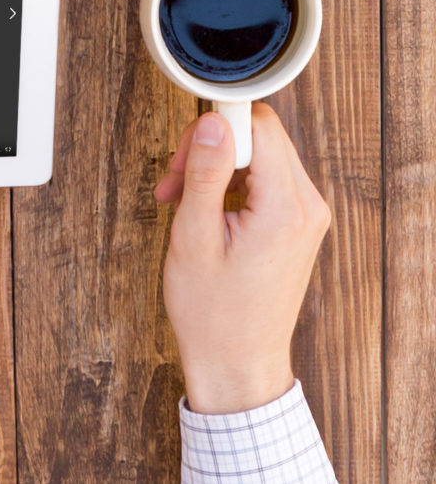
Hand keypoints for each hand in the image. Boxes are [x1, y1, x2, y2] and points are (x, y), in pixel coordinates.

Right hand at [154, 104, 330, 413]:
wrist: (237, 362)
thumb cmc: (212, 311)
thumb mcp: (194, 236)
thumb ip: (205, 173)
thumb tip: (212, 121)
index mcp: (285, 208)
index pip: (258, 126)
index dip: (214, 128)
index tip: (184, 154)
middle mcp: (308, 207)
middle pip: (261, 136)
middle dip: (212, 147)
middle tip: (176, 180)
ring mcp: (308, 216)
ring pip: (261, 154)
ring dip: (218, 166)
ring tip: (182, 198)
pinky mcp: (299, 223)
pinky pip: (266, 178)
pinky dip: (231, 182)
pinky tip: (203, 207)